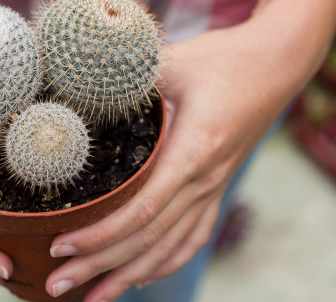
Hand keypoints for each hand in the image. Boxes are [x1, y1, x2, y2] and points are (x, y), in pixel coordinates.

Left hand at [44, 25, 294, 299]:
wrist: (279, 61)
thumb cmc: (224, 58)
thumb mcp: (173, 61)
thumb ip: (129, 77)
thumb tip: (75, 78)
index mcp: (192, 152)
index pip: (142, 209)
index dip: (101, 235)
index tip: (61, 246)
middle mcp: (205, 179)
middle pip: (149, 239)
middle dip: (101, 266)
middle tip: (56, 286)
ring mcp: (214, 187)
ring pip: (170, 246)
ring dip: (129, 276)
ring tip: (91, 298)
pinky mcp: (217, 186)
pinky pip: (192, 235)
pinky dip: (166, 261)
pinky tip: (141, 277)